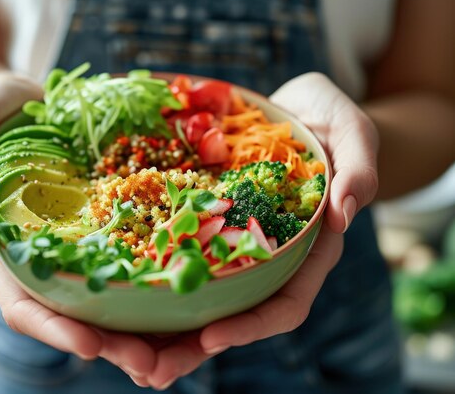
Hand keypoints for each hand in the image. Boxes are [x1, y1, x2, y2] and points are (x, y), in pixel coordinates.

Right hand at [0, 73, 157, 373]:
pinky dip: (154, 283)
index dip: (53, 328)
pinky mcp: (104, 224)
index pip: (23, 303)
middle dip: (110, 345)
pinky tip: (186, 293)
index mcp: (3, 252)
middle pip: (75, 314)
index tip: (90, 345)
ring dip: (141, 328)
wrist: (25, 102)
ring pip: (108, 298)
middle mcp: (43, 259)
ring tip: (182, 349)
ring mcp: (78, 244)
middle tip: (152, 366)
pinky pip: (130, 257)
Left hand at [127, 72, 379, 389]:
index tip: (211, 336)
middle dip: (193, 346)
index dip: (252, 325)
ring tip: (116, 348)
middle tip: (148, 370)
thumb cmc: (330, 121)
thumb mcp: (353, 133)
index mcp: (307, 250)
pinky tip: (117, 283)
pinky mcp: (208, 222)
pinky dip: (152, 274)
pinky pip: (179, 253)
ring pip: (200, 295)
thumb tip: (345, 214)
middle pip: (233, 314)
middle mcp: (268, 256)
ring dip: (163, 327)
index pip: (286, 304)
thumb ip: (358, 170)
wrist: (297, 108)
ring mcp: (234, 242)